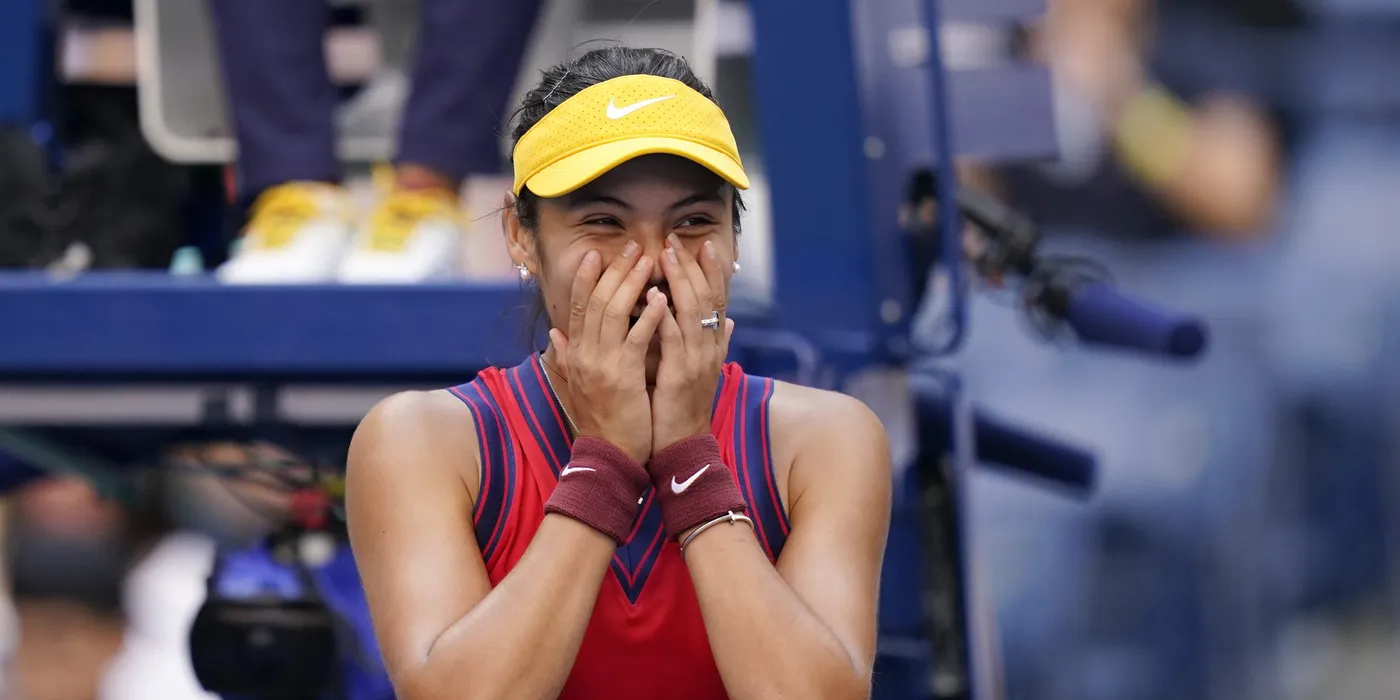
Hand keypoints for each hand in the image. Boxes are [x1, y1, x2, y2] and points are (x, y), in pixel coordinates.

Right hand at [550, 243, 667, 462]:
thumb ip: (566, 358)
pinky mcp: (623, 377)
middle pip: (596, 300)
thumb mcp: (577, 386)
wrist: (608, 456)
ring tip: (649, 260)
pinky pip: (637, 338)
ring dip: (632, 283)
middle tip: (633, 246)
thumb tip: (554, 335)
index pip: (577, 306)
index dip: (585, 277)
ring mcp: (601, 364)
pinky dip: (649, 316)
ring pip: (613, 312)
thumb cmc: (600, 421)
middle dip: (614, 270)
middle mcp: (583, 354)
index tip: (596, 253)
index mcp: (575, 355)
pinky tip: (662, 298)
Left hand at [651, 236, 734, 453]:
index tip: (704, 244)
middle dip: (693, 266)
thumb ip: (713, 342)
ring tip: (666, 254)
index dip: (713, 271)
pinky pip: (673, 339)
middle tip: (677, 240)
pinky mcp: (679, 376)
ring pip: (692, 312)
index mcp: (713, 346)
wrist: (681, 445)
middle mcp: (709, 350)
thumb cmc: (683, 407)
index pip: (718, 300)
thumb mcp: (701, 370)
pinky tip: (655, 295)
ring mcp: (696, 362)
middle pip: (707, 298)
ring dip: (680, 280)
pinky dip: (665, 315)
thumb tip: (730, 321)